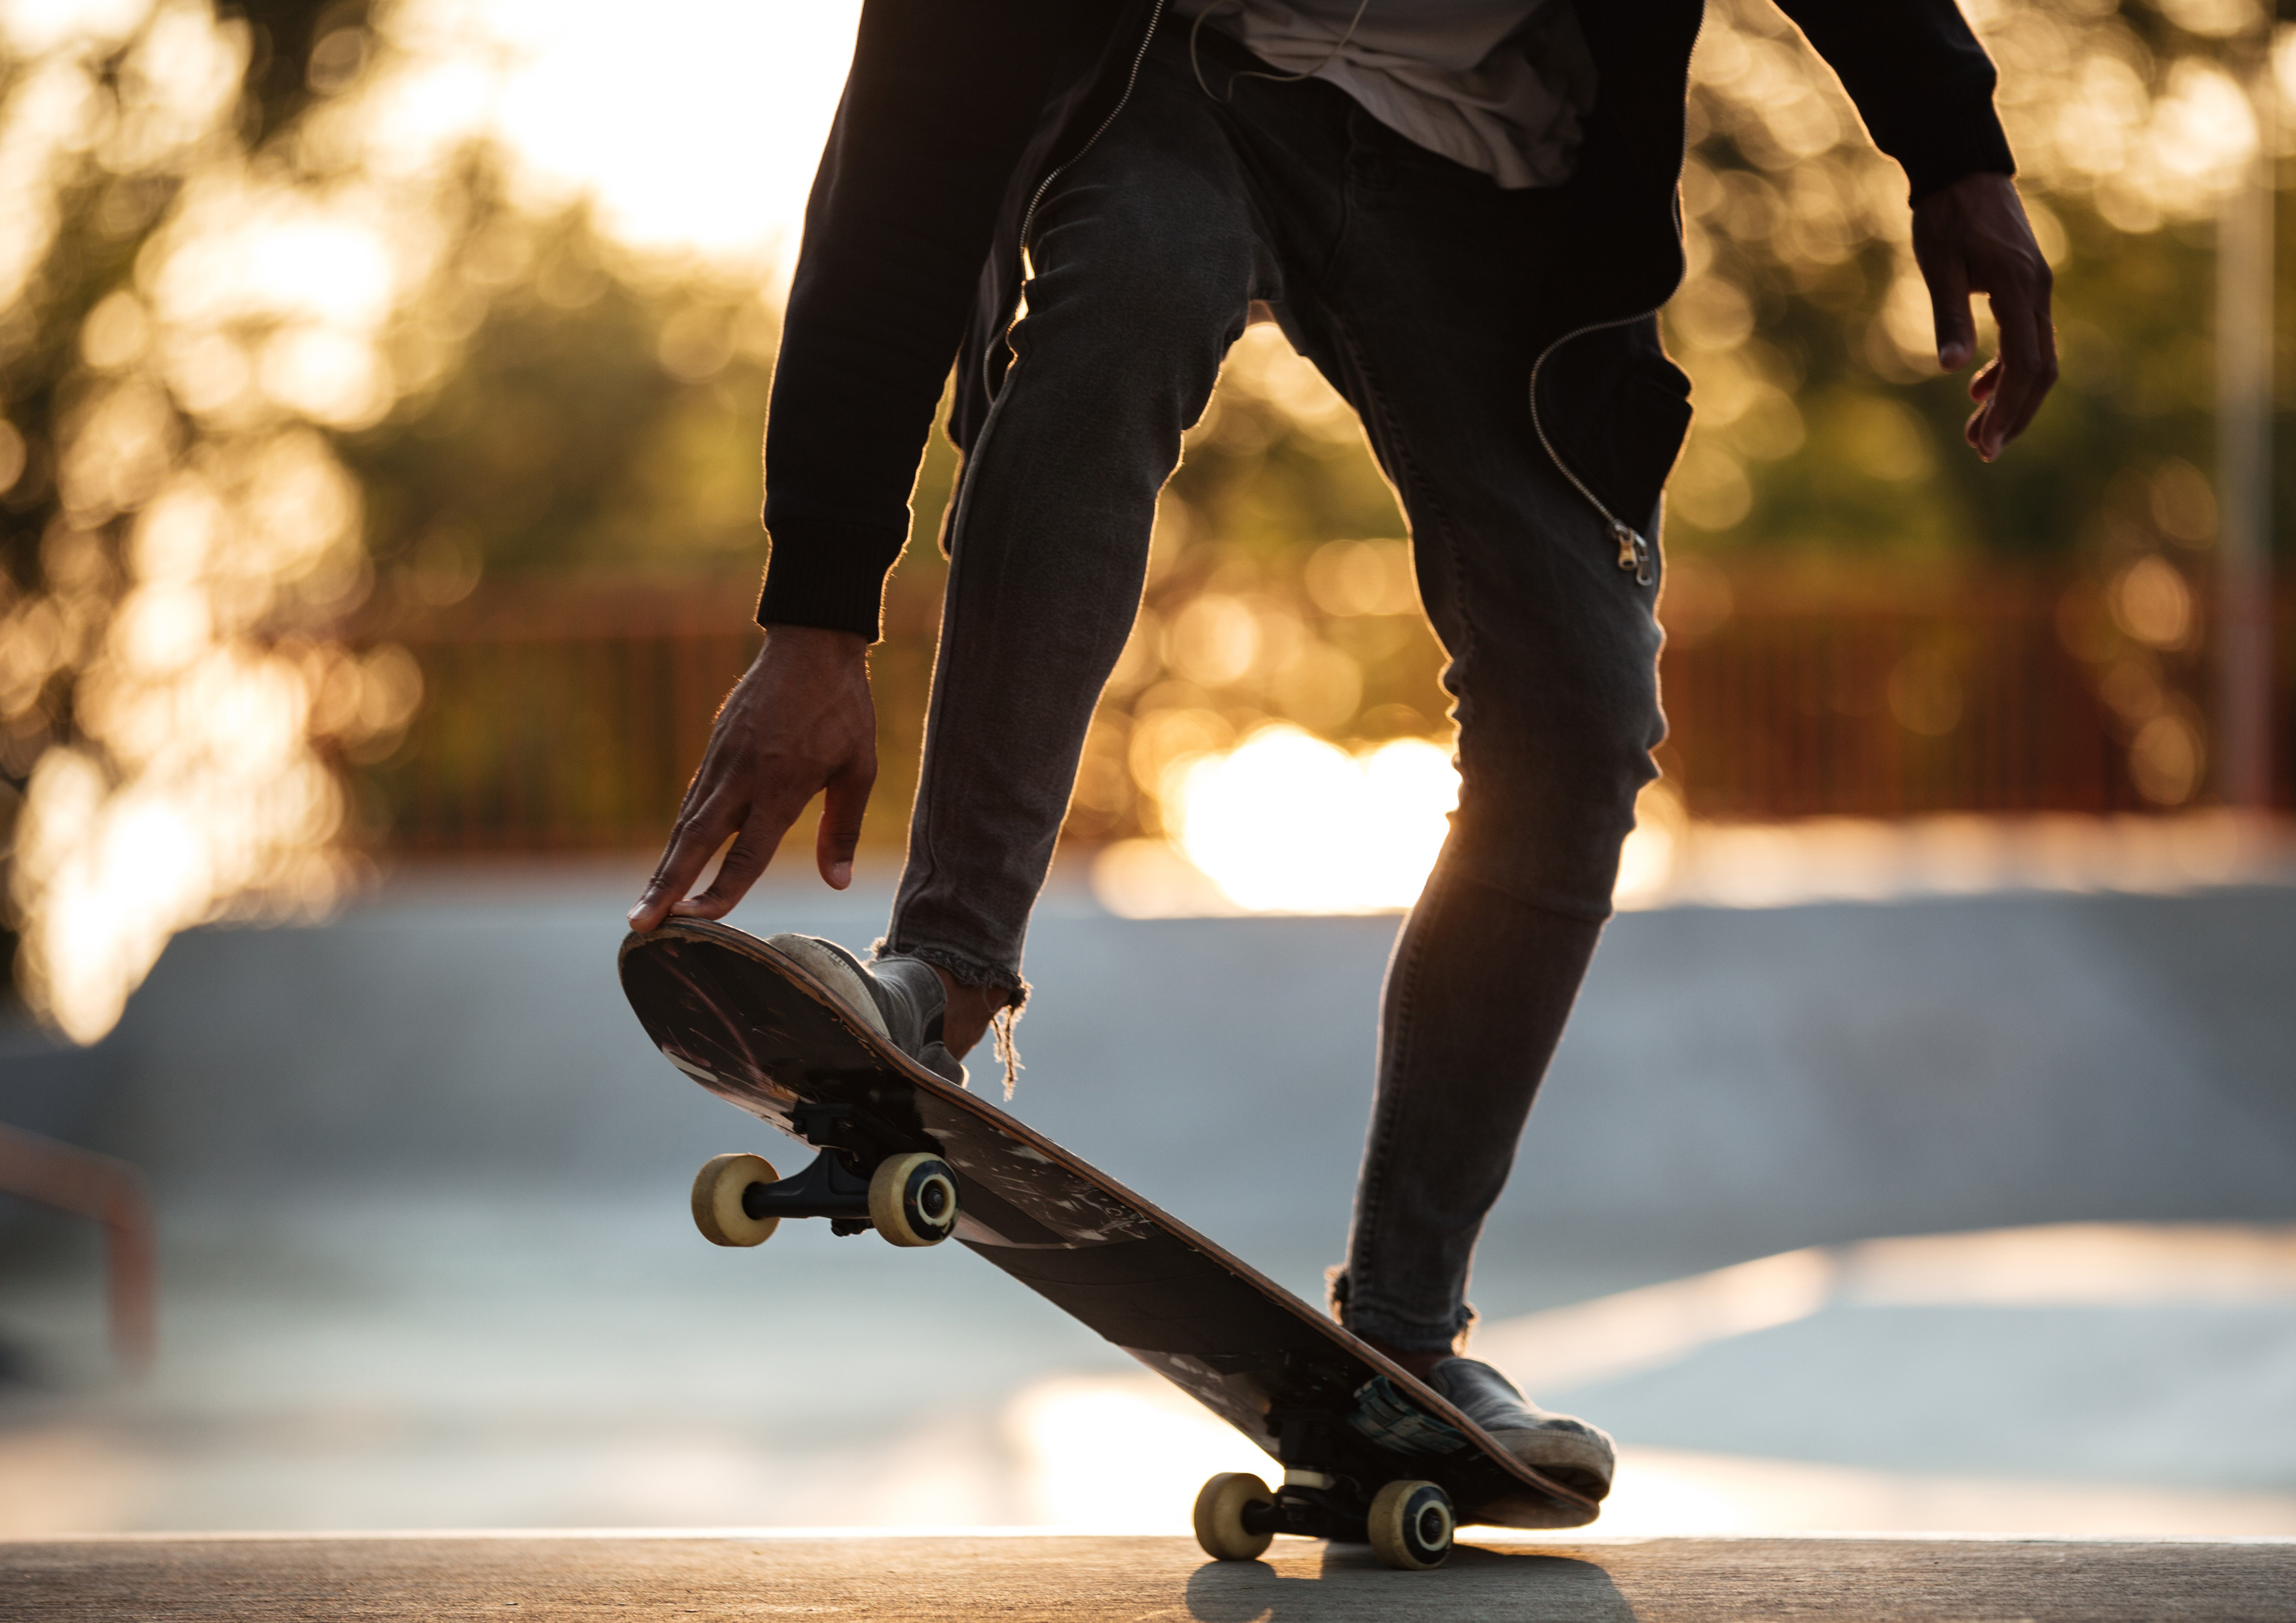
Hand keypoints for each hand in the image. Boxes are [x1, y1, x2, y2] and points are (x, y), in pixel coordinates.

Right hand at [627, 624, 875, 930]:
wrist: (811, 644)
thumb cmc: (843, 709)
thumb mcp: (860, 768)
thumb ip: (843, 828)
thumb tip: (837, 883)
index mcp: (782, 783)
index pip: (748, 850)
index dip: (722, 888)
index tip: (697, 921)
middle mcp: (742, 775)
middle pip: (698, 840)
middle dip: (666, 885)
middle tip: (639, 925)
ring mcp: (722, 759)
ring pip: (688, 822)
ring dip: (664, 866)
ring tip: (644, 909)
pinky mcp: (714, 747)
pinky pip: (694, 799)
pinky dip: (681, 835)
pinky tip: (672, 862)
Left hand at [1912, 172, 2057, 461]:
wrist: (1963, 169)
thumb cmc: (1946, 216)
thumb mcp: (1939, 267)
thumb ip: (1949, 317)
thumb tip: (1951, 371)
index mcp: (2020, 290)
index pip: (2025, 366)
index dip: (2009, 411)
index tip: (1987, 447)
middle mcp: (2037, 293)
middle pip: (2039, 371)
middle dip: (2014, 415)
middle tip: (1983, 451)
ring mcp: (2035, 290)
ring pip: (2035, 358)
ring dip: (2009, 398)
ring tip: (1977, 433)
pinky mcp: (2025, 286)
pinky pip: (2026, 339)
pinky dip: (2005, 369)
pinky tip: (1977, 389)